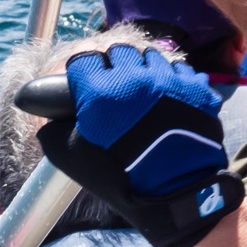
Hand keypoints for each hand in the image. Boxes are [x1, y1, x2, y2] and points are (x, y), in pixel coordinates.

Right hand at [36, 44, 243, 246]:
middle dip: (114, 66)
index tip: (85, 83)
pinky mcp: (196, 89)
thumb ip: (54, 129)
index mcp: (100, 91)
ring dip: (144, 69)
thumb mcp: (71, 158)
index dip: (83, 72)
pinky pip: (181, 70)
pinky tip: (169, 96)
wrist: (175, 194)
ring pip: (152, 56)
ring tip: (143, 91)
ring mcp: (169, 80)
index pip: (84, 59)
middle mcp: (134, 77)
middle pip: (119, 52)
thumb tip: (50, 116)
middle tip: (115, 87)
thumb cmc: (120, 178)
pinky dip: (172, 79)